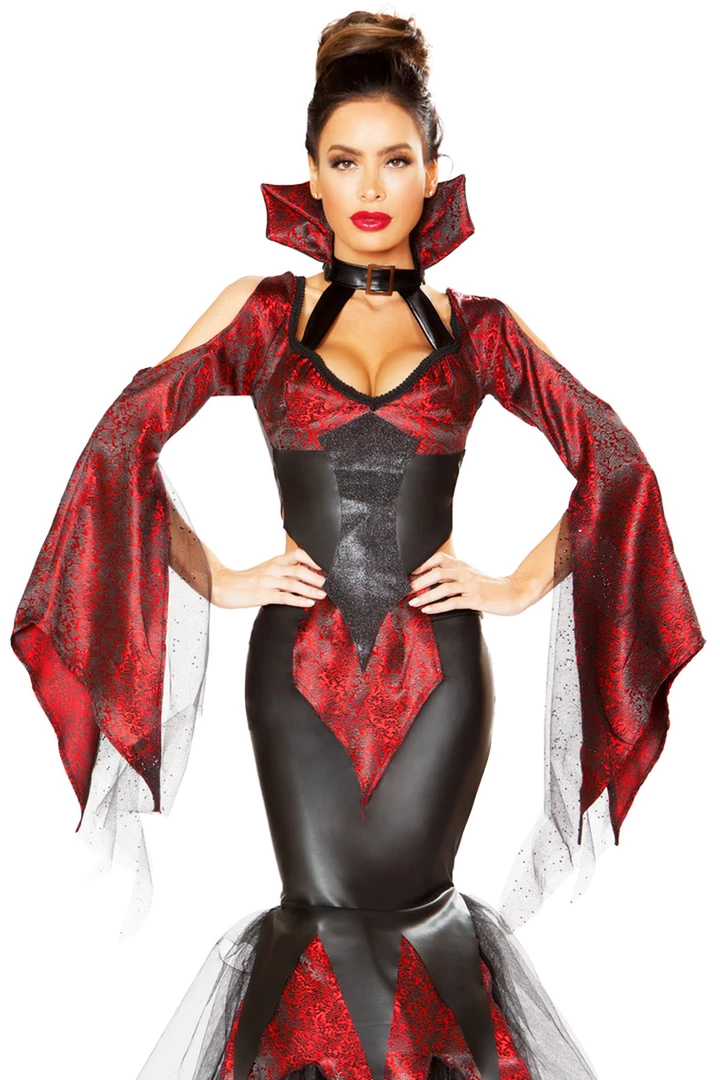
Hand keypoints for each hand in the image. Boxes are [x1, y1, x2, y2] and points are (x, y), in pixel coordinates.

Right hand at [210, 548, 326, 608]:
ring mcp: (267, 582)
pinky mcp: (262, 595)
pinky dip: (298, 600)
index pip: (297, 554)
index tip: (327, 565)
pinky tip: (309, 603)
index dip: (313, 558)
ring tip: (324, 594)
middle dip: (317, 577)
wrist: (221, 586)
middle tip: (331, 583)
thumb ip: (281, 571)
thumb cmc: (244, 580)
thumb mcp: (264, 571)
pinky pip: (284, 597)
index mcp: (274, 562)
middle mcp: (272, 569)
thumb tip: (302, 574)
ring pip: (294, 583)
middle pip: (299, 569)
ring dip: (311, 589)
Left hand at [407, 551, 528, 616]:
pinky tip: (427, 610)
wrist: (515, 592)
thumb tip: (434, 579)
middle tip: (407, 590)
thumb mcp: (472, 576)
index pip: (439, 558)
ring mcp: (470, 586)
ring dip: (425, 596)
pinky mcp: (475, 600)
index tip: (409, 573)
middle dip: (419, 581)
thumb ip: (455, 576)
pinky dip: (437, 607)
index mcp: (463, 566)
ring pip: (442, 588)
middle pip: (437, 572)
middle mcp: (465, 573)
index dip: (422, 564)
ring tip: (413, 602)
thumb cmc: (492, 586)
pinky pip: (452, 603)